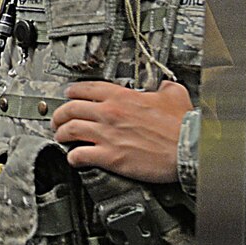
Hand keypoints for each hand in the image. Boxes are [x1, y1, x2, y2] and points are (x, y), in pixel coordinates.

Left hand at [52, 80, 192, 182]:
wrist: (188, 148)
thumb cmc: (182, 126)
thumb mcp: (174, 95)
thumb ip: (164, 88)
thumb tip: (163, 86)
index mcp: (123, 97)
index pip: (87, 88)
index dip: (73, 91)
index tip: (69, 94)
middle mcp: (110, 113)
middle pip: (71, 108)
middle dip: (60, 114)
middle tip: (58, 119)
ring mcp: (107, 135)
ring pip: (70, 130)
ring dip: (61, 134)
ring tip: (60, 137)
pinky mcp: (109, 156)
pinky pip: (80, 155)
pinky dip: (72, 157)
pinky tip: (73, 158)